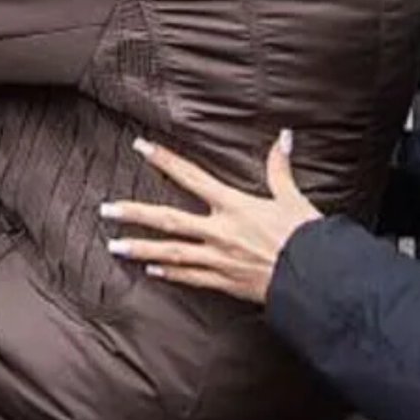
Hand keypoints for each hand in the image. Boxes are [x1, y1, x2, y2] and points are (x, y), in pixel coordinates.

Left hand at [101, 130, 320, 303]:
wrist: (314, 277)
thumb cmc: (305, 236)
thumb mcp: (292, 197)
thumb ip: (280, 168)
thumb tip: (284, 137)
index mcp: (234, 205)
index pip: (191, 177)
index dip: (164, 160)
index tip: (141, 147)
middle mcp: (219, 231)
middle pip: (168, 219)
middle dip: (135, 213)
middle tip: (106, 210)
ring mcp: (218, 259)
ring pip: (171, 252)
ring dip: (141, 248)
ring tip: (114, 246)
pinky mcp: (224, 282)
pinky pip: (190, 278)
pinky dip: (170, 274)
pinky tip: (151, 271)